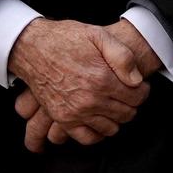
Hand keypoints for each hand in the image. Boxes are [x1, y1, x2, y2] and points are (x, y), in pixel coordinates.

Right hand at [5, 18, 149, 150]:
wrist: (30, 47)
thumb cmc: (64, 39)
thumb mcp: (97, 35)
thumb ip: (122, 56)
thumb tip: (136, 80)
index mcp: (101, 79)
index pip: (137, 97)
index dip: (142, 91)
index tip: (137, 86)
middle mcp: (89, 100)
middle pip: (127, 114)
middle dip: (131, 104)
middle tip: (125, 94)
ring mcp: (75, 112)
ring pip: (111, 128)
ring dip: (116, 118)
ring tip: (112, 104)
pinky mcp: (62, 118)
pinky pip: (88, 138)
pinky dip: (97, 133)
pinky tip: (99, 120)